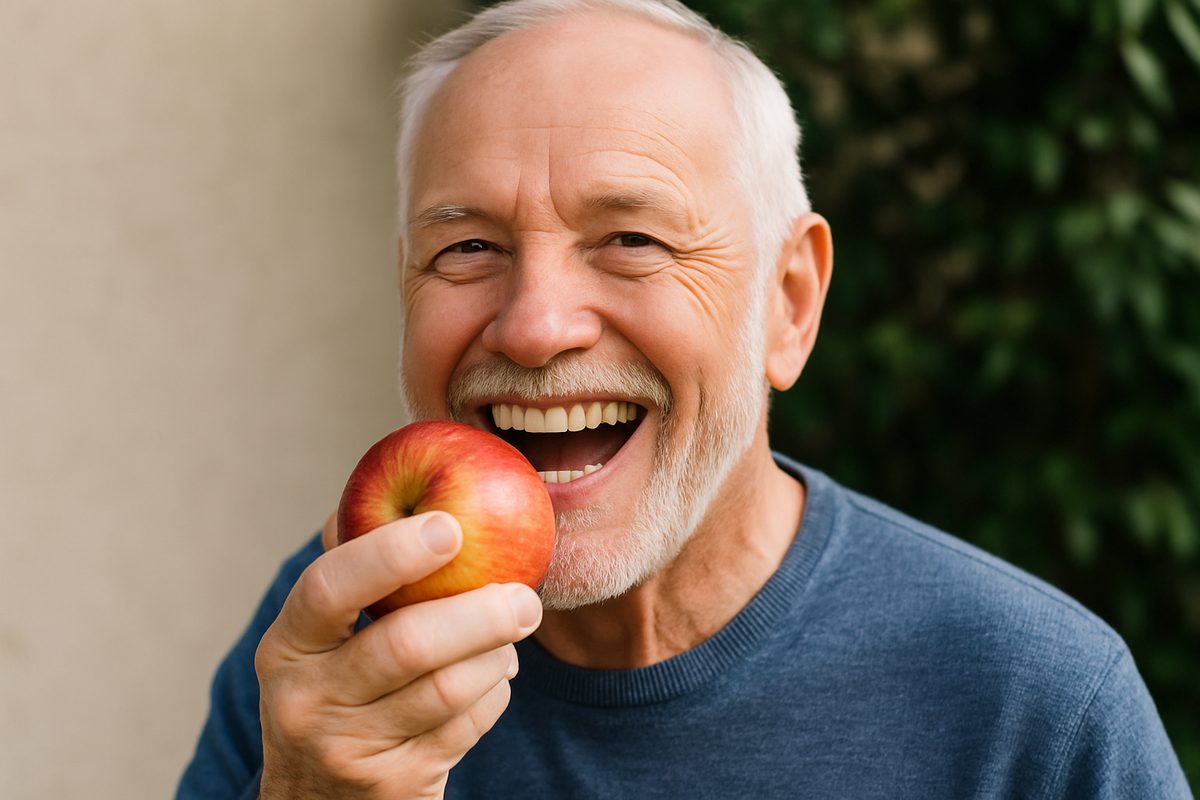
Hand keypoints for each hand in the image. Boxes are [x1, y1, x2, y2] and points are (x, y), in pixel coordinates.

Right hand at [254, 511, 542, 798]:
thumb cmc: (336, 690)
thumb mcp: (319, 641)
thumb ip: (349, 570)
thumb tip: (381, 485)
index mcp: (286, 645)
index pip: (330, 586)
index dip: (391, 553)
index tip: (451, 526)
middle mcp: (306, 699)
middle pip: (406, 645)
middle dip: (479, 614)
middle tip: (525, 597)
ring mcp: (347, 749)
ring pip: (448, 690)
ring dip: (494, 656)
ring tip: (510, 634)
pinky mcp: (393, 786)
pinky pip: (466, 727)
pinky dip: (493, 695)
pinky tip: (493, 676)